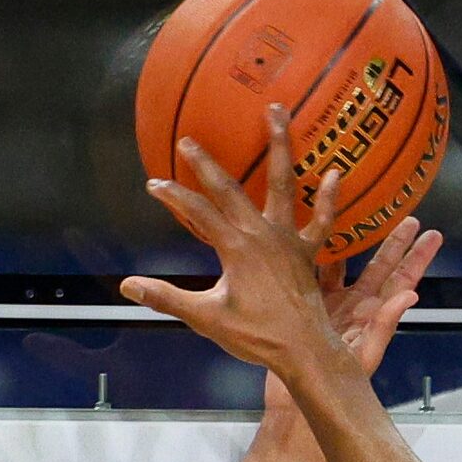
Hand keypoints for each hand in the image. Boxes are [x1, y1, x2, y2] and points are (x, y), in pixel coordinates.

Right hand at [122, 108, 348, 376]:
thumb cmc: (257, 337)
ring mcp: (288, 239)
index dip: (173, 196)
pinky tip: (334, 172)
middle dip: (206, 164)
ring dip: (280, 145)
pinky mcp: (309, 252)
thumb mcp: (207, 319)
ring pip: (284, 184)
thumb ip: (167, 299)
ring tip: (277, 110)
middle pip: (231, 189)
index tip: (154, 184)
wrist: (304, 351)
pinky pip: (323, 221)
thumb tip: (127, 286)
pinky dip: (329, 198)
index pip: (197, 212)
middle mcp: (262, 234)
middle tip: (189, 140)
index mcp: (235, 248)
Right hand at [262, 218, 441, 415]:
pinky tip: (320, 231)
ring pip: (350, 265)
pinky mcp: (308, 306)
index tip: (433, 235)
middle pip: (381, 268)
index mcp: (373, 316)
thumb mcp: (363, 355)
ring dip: (357, 242)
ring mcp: (332, 306)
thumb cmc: (335, 386)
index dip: (417, 258)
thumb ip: (385, 325)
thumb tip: (411, 294)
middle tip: (410, 218)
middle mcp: (356, 306)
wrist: (299, 402)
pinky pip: (317, 274)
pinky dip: (321, 252)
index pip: (402, 281)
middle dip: (396, 243)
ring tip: (364, 214)